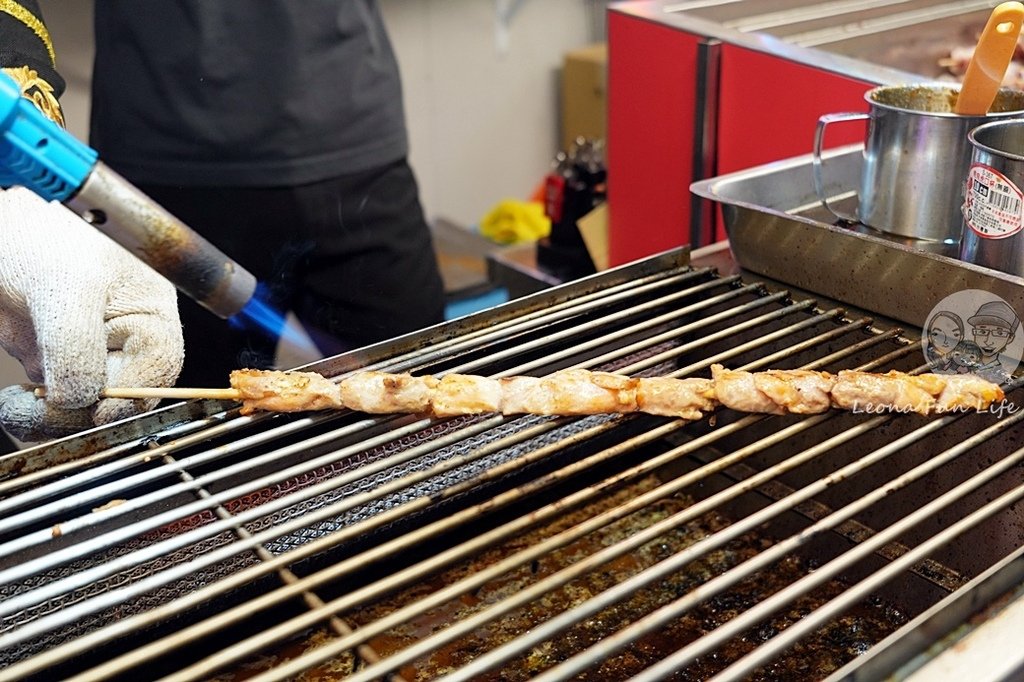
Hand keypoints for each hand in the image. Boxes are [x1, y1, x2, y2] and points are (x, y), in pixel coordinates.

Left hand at [0, 187, 182, 440]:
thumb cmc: (38, 234)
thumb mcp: (63, 286)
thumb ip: (77, 345)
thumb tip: (80, 400)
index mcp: (148, 310)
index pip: (158, 364)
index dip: (133, 392)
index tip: (96, 412)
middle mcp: (123, 336)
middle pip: (122, 394)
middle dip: (83, 411)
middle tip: (40, 413)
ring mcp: (86, 353)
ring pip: (84, 406)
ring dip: (50, 416)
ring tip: (16, 406)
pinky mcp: (50, 365)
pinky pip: (52, 405)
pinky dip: (31, 413)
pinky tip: (14, 404)